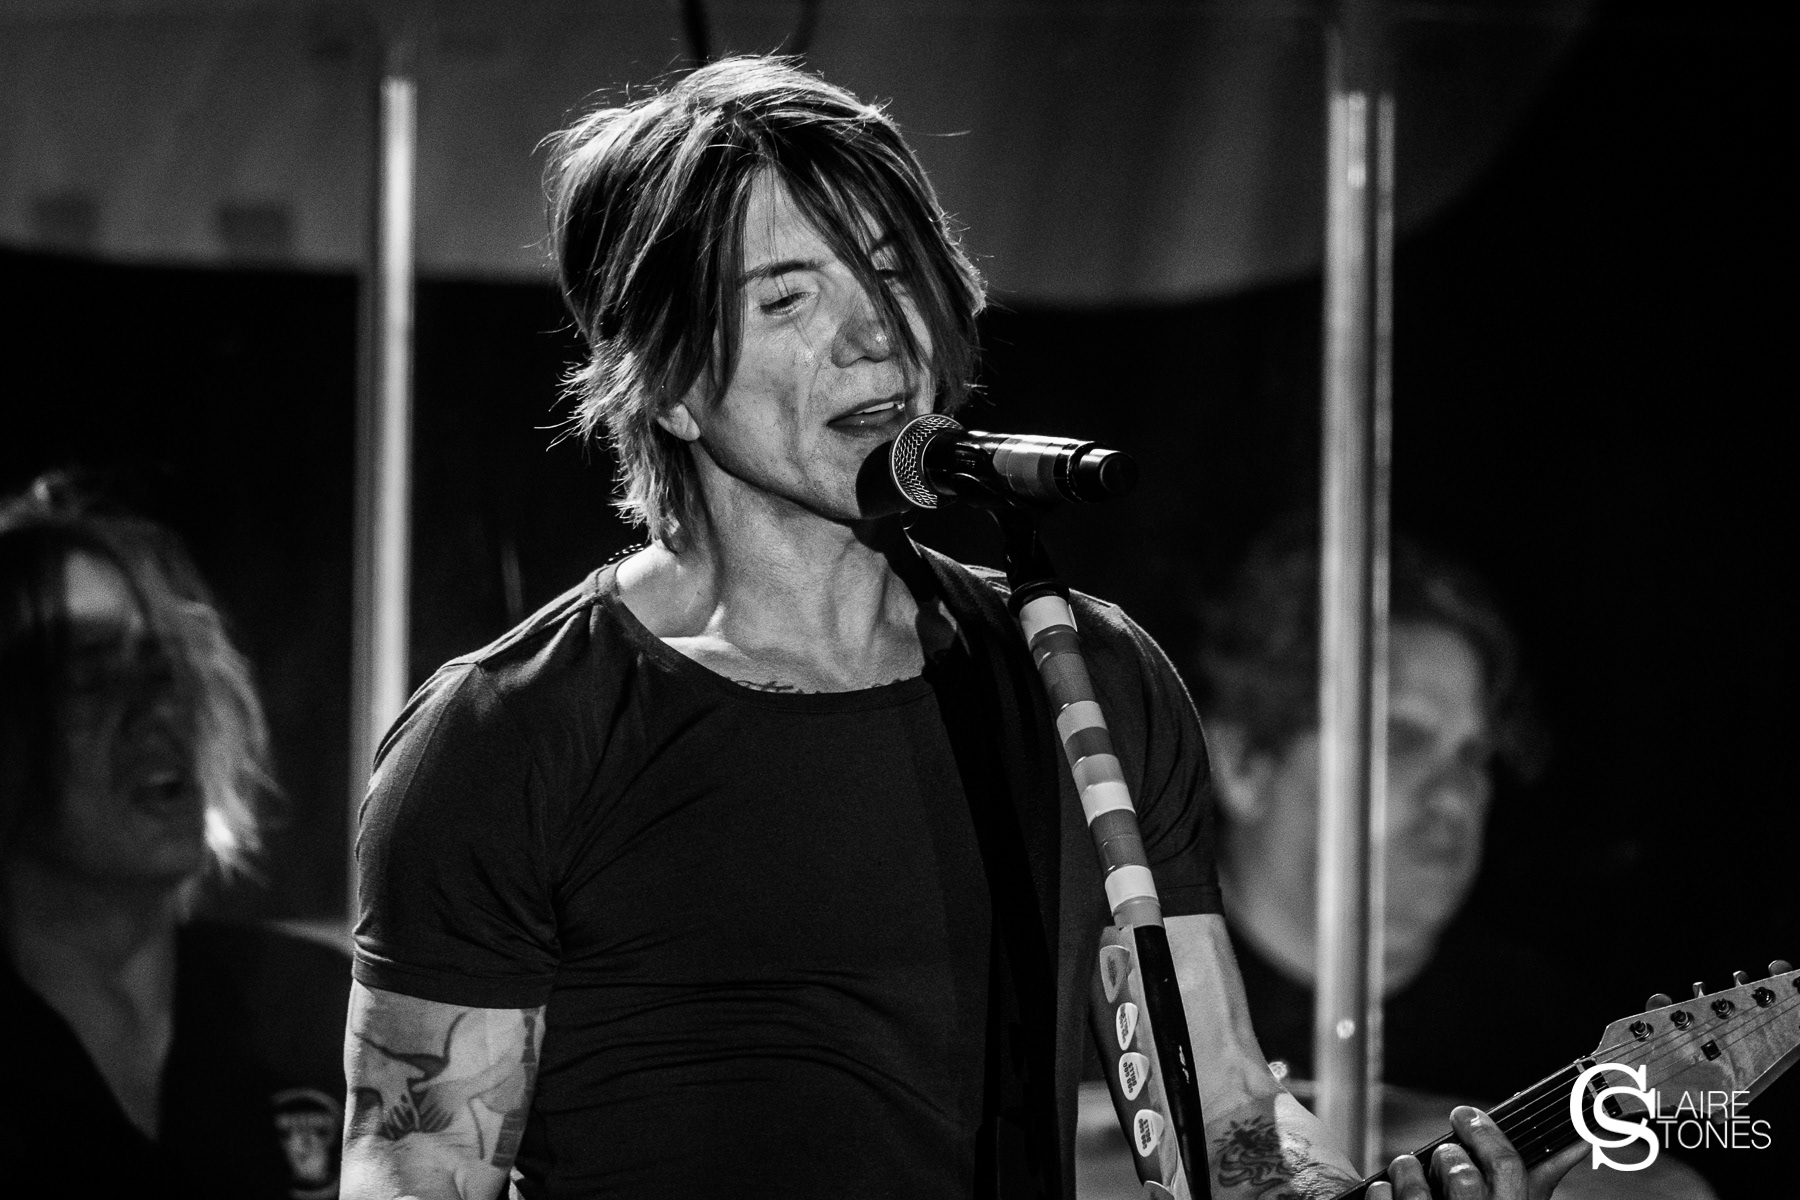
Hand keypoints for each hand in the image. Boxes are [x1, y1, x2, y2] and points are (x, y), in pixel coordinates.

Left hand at [1368, 1106, 1587, 1199]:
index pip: (1510, 1167)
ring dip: (1408, 1170)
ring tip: (1408, 1170)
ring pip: (1418, 1193)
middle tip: (1443, 1154)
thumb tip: (1577, 1142)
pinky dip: (1383, 1192)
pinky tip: (1387, 1190)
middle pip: (1463, 1178)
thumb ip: (1541, 1179)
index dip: (1486, 1133)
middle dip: (1448, 1155)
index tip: (1466, 1114)